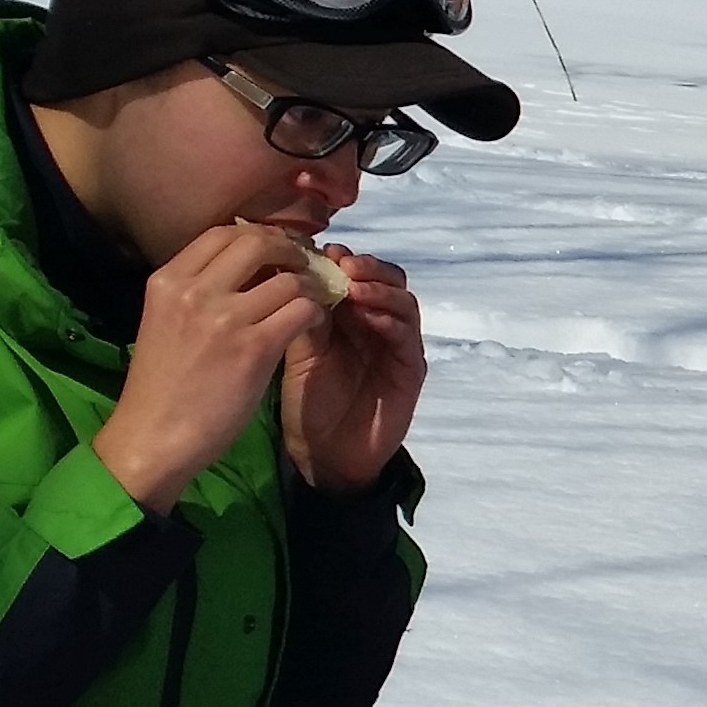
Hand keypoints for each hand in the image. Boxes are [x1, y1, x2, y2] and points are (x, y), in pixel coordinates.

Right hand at [93, 223, 328, 505]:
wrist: (152, 437)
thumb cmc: (160, 387)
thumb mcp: (164, 321)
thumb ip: (197, 291)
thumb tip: (247, 269)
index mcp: (167, 280)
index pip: (222, 232)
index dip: (256, 235)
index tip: (273, 250)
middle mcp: (194, 290)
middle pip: (257, 241)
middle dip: (287, 250)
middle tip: (302, 267)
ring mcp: (225, 318)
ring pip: (288, 277)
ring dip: (309, 285)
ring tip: (313, 298)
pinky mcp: (254, 348)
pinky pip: (302, 310)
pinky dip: (315, 312)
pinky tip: (312, 323)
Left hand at [278, 243, 424, 491]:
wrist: (324, 455)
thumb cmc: (308, 402)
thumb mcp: (298, 351)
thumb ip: (303, 313)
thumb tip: (296, 266)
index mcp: (348, 314)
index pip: (355, 272)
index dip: (341, 258)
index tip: (319, 251)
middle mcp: (376, 322)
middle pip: (385, 277)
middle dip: (365, 266)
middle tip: (342, 263)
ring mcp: (396, 344)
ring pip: (401, 300)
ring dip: (379, 288)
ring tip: (354, 285)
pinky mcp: (409, 369)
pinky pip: (407, 336)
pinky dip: (390, 319)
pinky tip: (369, 315)